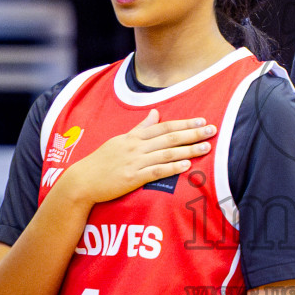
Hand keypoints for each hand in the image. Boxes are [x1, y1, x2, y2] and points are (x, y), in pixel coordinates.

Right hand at [55, 110, 215, 205]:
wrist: (82, 181)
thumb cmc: (102, 161)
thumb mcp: (120, 140)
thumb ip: (140, 128)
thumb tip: (155, 113)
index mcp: (134, 137)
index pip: (163, 126)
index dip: (184, 123)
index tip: (202, 120)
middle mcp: (136, 147)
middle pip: (169, 137)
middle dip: (192, 133)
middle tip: (212, 130)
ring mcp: (134, 162)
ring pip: (166, 153)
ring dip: (188, 150)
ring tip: (206, 147)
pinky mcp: (132, 178)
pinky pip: (156, 172)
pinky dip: (172, 168)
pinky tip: (186, 166)